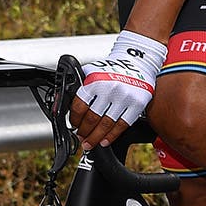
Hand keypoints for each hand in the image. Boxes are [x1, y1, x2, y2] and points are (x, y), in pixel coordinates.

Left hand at [72, 30, 165, 146]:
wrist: (139, 62)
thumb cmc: (114, 68)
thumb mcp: (93, 71)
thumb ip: (81, 86)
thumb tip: (67, 105)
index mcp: (95, 81)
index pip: (79, 106)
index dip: (74, 120)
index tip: (74, 125)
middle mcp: (109, 89)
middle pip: (92, 118)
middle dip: (84, 132)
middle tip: (81, 138)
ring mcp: (124, 97)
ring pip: (106, 124)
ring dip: (96, 137)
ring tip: (90, 143)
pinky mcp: (137, 104)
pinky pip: (122, 124)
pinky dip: (112, 136)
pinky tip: (105, 141)